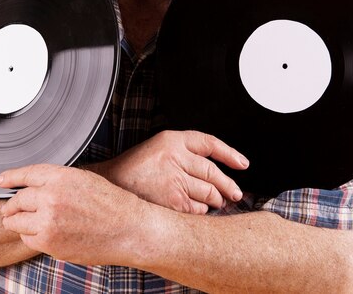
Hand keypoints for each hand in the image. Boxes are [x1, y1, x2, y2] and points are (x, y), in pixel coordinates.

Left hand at [0, 164, 146, 263]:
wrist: (127, 229)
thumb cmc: (111, 203)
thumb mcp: (84, 179)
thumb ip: (58, 180)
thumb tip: (35, 186)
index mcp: (61, 177)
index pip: (26, 174)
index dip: (10, 177)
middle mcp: (51, 197)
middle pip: (17, 200)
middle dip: (11, 206)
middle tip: (10, 209)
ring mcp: (49, 222)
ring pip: (17, 222)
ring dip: (18, 222)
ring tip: (25, 222)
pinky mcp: (50, 243)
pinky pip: (28, 239)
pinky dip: (31, 237)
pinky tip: (43, 233)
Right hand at [88, 130, 248, 214]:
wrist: (110, 186)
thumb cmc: (133, 169)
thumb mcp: (158, 148)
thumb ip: (183, 154)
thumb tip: (215, 170)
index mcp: (171, 140)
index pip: (209, 143)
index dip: (230, 153)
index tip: (242, 163)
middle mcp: (174, 157)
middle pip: (213, 172)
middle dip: (228, 185)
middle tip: (235, 192)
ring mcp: (174, 180)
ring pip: (208, 192)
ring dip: (216, 200)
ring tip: (218, 203)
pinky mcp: (172, 202)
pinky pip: (197, 209)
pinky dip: (201, 212)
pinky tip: (198, 210)